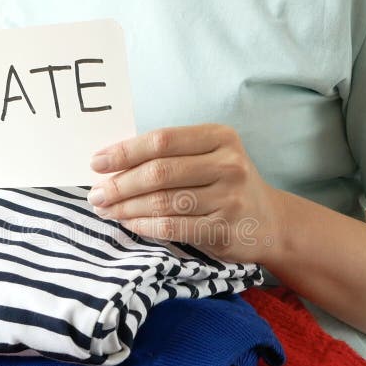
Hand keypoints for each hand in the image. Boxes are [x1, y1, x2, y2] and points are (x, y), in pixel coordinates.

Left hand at [87, 124, 283, 262]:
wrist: (269, 222)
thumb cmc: (225, 185)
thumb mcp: (208, 157)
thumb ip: (170, 156)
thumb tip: (112, 164)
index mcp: (219, 137)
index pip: (162, 140)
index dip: (125, 151)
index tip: (96, 162)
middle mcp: (228, 164)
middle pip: (159, 172)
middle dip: (120, 184)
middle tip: (96, 195)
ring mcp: (229, 197)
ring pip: (163, 201)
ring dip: (127, 207)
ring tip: (106, 210)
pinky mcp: (224, 229)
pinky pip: (174, 226)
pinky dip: (145, 226)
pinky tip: (129, 223)